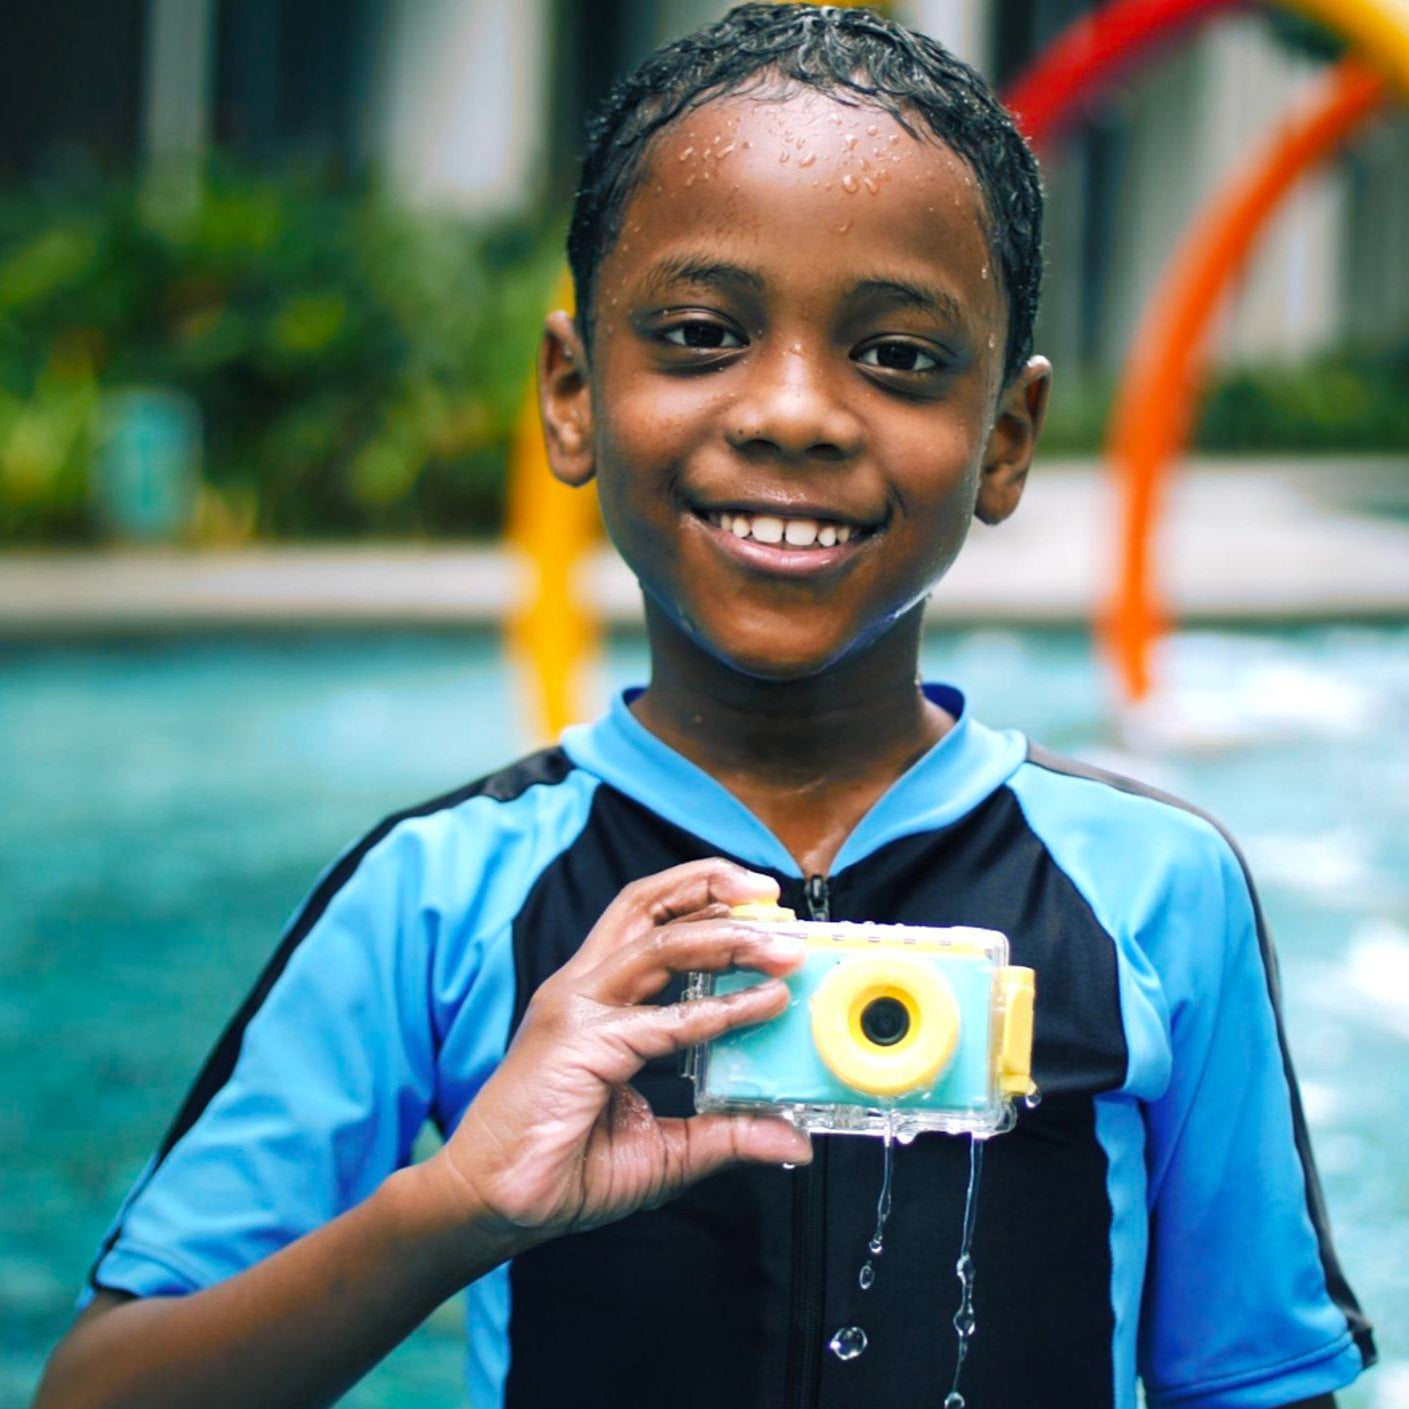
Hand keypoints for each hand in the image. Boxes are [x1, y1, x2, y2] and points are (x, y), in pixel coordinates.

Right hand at [426, 859, 811, 1247]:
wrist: (494, 1205)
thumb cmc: (560, 1169)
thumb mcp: (666, 1149)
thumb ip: (726, 1134)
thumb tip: (791, 1140)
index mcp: (599, 999)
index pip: (654, 925)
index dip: (710, 908)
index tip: (770, 916)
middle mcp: (586, 988)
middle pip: (647, 905)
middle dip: (712, 886)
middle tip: (774, 898)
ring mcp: (578, 1009)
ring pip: (660, 942)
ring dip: (728, 937)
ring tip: (781, 946)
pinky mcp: (578, 1041)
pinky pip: (661, 1020)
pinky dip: (720, 1010)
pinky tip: (762, 1006)